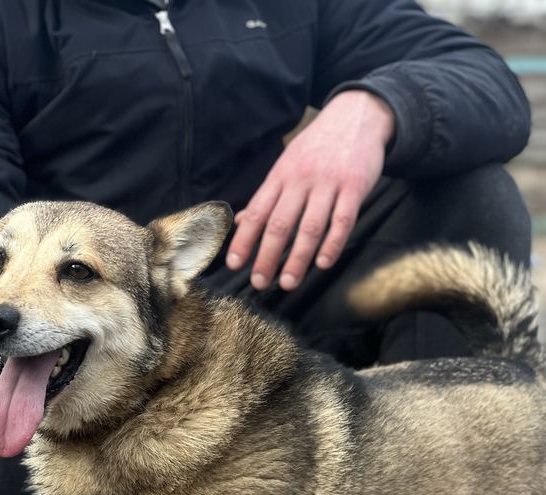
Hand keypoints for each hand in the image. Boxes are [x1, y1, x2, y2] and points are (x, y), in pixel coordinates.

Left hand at [226, 90, 394, 290]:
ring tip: (289, 282)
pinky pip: (343, 219)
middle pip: (280, 223)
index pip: (257, 212)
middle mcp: (301, 179)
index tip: (234, 264)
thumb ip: (268, 196)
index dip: (244, 239)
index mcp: (281, 176)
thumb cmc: (317, 147)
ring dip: (298, 258)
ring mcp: (328, 183)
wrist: (357, 114)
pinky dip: (333, 244)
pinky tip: (323, 263)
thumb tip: (242, 221)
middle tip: (260, 283)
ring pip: (310, 226)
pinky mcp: (355, 186)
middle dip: (267, 256)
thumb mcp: (287, 164)